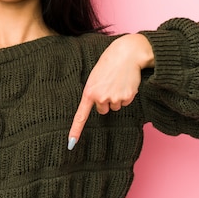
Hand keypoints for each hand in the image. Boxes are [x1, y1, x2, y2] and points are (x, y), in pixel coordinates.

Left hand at [67, 34, 153, 149]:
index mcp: (89, 92)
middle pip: (103, 110)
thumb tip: (99, 105)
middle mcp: (101, 98)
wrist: (126, 54)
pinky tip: (125, 83)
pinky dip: (126, 95)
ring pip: (115, 106)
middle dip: (106, 100)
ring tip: (117, 81)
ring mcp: (114, 98)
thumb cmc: (108, 64)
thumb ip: (93, 92)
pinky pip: (125, 102)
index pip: (81, 116)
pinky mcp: (127, 97)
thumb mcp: (94, 77)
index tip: (71, 143)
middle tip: (108, 84)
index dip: (76, 130)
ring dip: (116, 97)